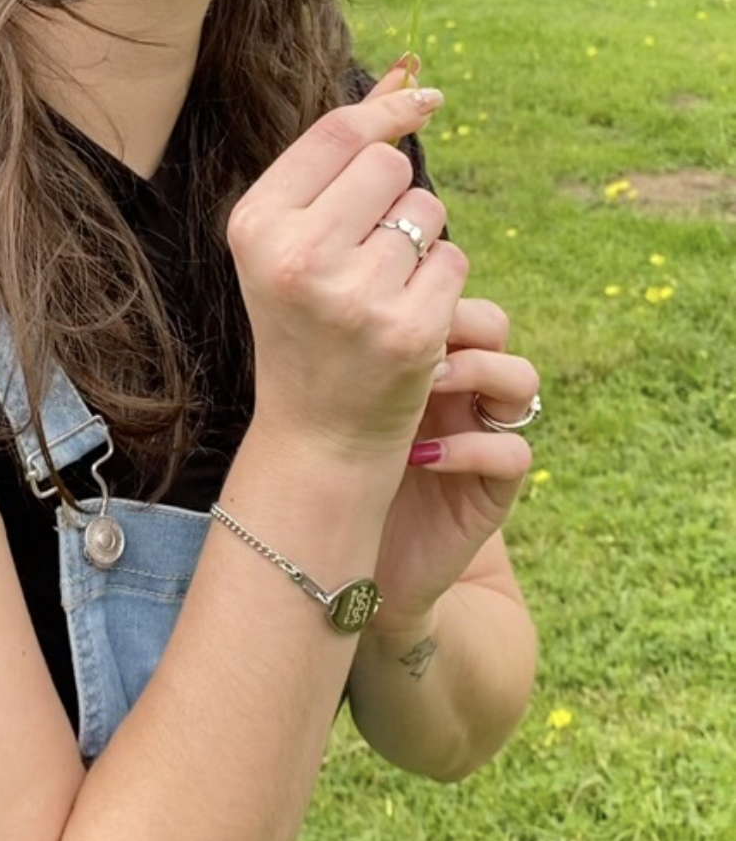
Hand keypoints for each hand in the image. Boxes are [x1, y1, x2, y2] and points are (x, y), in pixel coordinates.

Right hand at [227, 62, 467, 484]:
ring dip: (421, 240)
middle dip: (396, 193)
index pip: (339, 132)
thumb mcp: (289, 241)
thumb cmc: (305, 322)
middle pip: (389, 164)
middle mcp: (297, 256)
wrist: (317, 434)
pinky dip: (442, 283)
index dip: (389, 107)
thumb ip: (336, 163)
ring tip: (384, 287)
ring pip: (427, 211)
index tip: (425, 98)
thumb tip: (408, 79)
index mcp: (256, 224)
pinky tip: (409, 316)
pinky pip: (453, 261)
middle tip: (371, 246)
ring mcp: (354, 295)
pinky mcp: (408, 330)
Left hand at [362, 296, 537, 630]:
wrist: (354, 554)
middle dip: (460, 323)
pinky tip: (424, 455)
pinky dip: (474, 447)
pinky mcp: (494, 489)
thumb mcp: (337, 401)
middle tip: (414, 338)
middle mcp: (462, 390)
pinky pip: (513, 453)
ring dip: (478, 372)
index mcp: (426, 359)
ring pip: (521, 379)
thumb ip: (341, 350)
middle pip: (494, 325)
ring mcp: (482, 434)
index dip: (431, 292)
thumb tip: (320, 286)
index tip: (385, 298)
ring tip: (427, 385)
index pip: (452, 299)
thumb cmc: (340, 470)